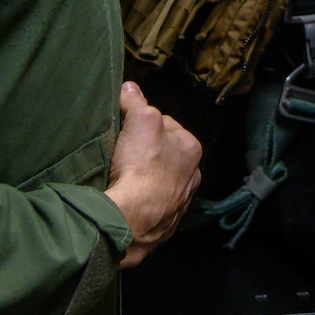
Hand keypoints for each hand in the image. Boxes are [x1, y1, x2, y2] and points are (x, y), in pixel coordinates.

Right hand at [104, 81, 202, 267]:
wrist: (130, 219)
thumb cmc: (142, 165)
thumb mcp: (140, 120)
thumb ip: (136, 102)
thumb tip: (130, 88)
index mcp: (192, 149)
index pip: (166, 125)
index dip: (143, 124)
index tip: (127, 131)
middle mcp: (192, 177)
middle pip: (163, 155)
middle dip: (145, 154)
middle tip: (123, 156)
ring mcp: (178, 205)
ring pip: (158, 182)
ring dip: (144, 180)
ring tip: (122, 179)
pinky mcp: (163, 226)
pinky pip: (151, 208)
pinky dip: (140, 203)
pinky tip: (126, 201)